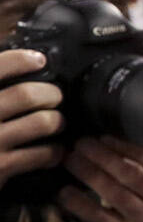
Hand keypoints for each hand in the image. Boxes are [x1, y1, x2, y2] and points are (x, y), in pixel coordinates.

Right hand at [0, 49, 63, 190]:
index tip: (39, 60)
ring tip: (57, 122)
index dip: (20, 60)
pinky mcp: (1, 167)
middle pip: (26, 95)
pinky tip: (53, 151)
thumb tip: (12, 55)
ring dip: (57, 120)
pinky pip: (42, 153)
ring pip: (41, 122)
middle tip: (55, 96)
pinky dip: (54, 151)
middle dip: (50, 93)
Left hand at [56, 137, 142, 221]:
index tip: (102, 137)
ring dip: (89, 173)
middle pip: (132, 173)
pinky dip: (79, 203)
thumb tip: (106, 138)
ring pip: (114, 192)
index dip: (123, 145)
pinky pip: (98, 217)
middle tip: (81, 145)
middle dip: (103, 156)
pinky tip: (66, 192)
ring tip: (71, 161)